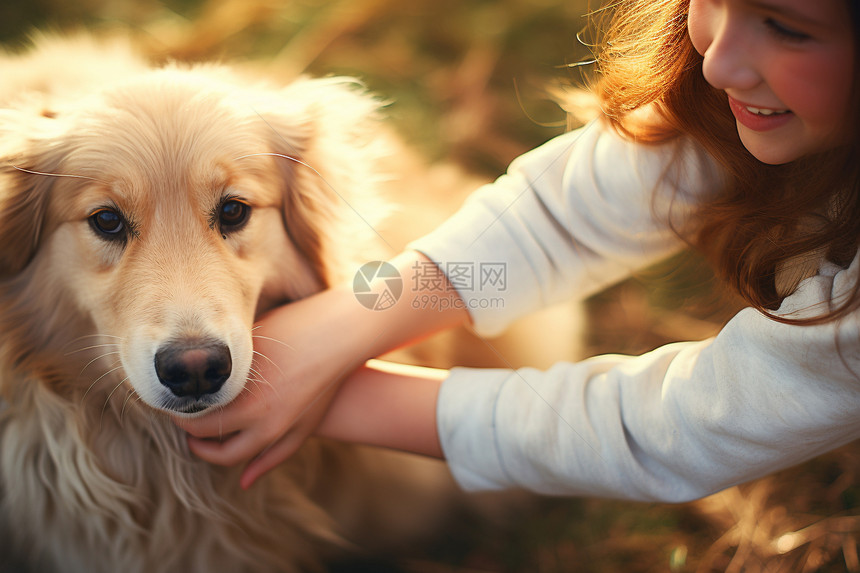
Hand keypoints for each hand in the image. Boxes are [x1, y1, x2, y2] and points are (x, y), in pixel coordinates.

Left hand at [172, 251, 467, 486]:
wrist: (342, 333)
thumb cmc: (294, 325)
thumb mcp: (252, 340)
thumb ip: (225, 363)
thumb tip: (194, 369)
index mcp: (242, 393)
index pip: (193, 418)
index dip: (177, 413)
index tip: (170, 402)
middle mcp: (260, 417)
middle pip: (211, 441)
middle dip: (191, 435)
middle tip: (181, 422)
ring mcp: (283, 427)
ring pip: (238, 457)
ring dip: (215, 455)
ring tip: (203, 441)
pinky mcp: (302, 429)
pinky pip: (274, 459)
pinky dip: (255, 470)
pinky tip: (244, 476)